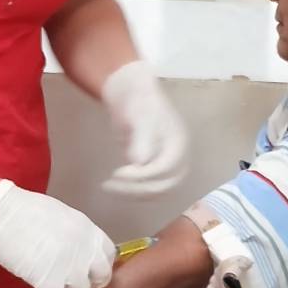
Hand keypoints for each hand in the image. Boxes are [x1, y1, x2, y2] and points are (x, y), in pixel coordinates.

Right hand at [0, 180, 114, 287]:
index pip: (109, 255)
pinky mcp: (48, 280)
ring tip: (53, 287)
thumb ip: (76, 235)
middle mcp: (83, 248)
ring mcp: (68, 265)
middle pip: (101, 277)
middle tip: (72, 282)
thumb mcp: (62, 216)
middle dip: (89, 282)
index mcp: (87, 229)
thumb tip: (79, 250)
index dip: (98, 265)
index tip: (87, 269)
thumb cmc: (24, 210)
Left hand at [101, 60, 188, 195]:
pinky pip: (146, 187)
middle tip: (111, 184)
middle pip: (163, 185)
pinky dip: (132, 191)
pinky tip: (114, 186)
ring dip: (133, 193)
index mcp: (178, 145)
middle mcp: (175, 158)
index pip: (165, 170)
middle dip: (138, 189)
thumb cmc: (139, 100)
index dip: (143, 176)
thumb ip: (142, 139)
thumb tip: (140, 162)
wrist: (131, 94)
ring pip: (155, 190)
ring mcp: (164, 164)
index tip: (118, 173)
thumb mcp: (141, 116)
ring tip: (108, 187)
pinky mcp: (152, 168)